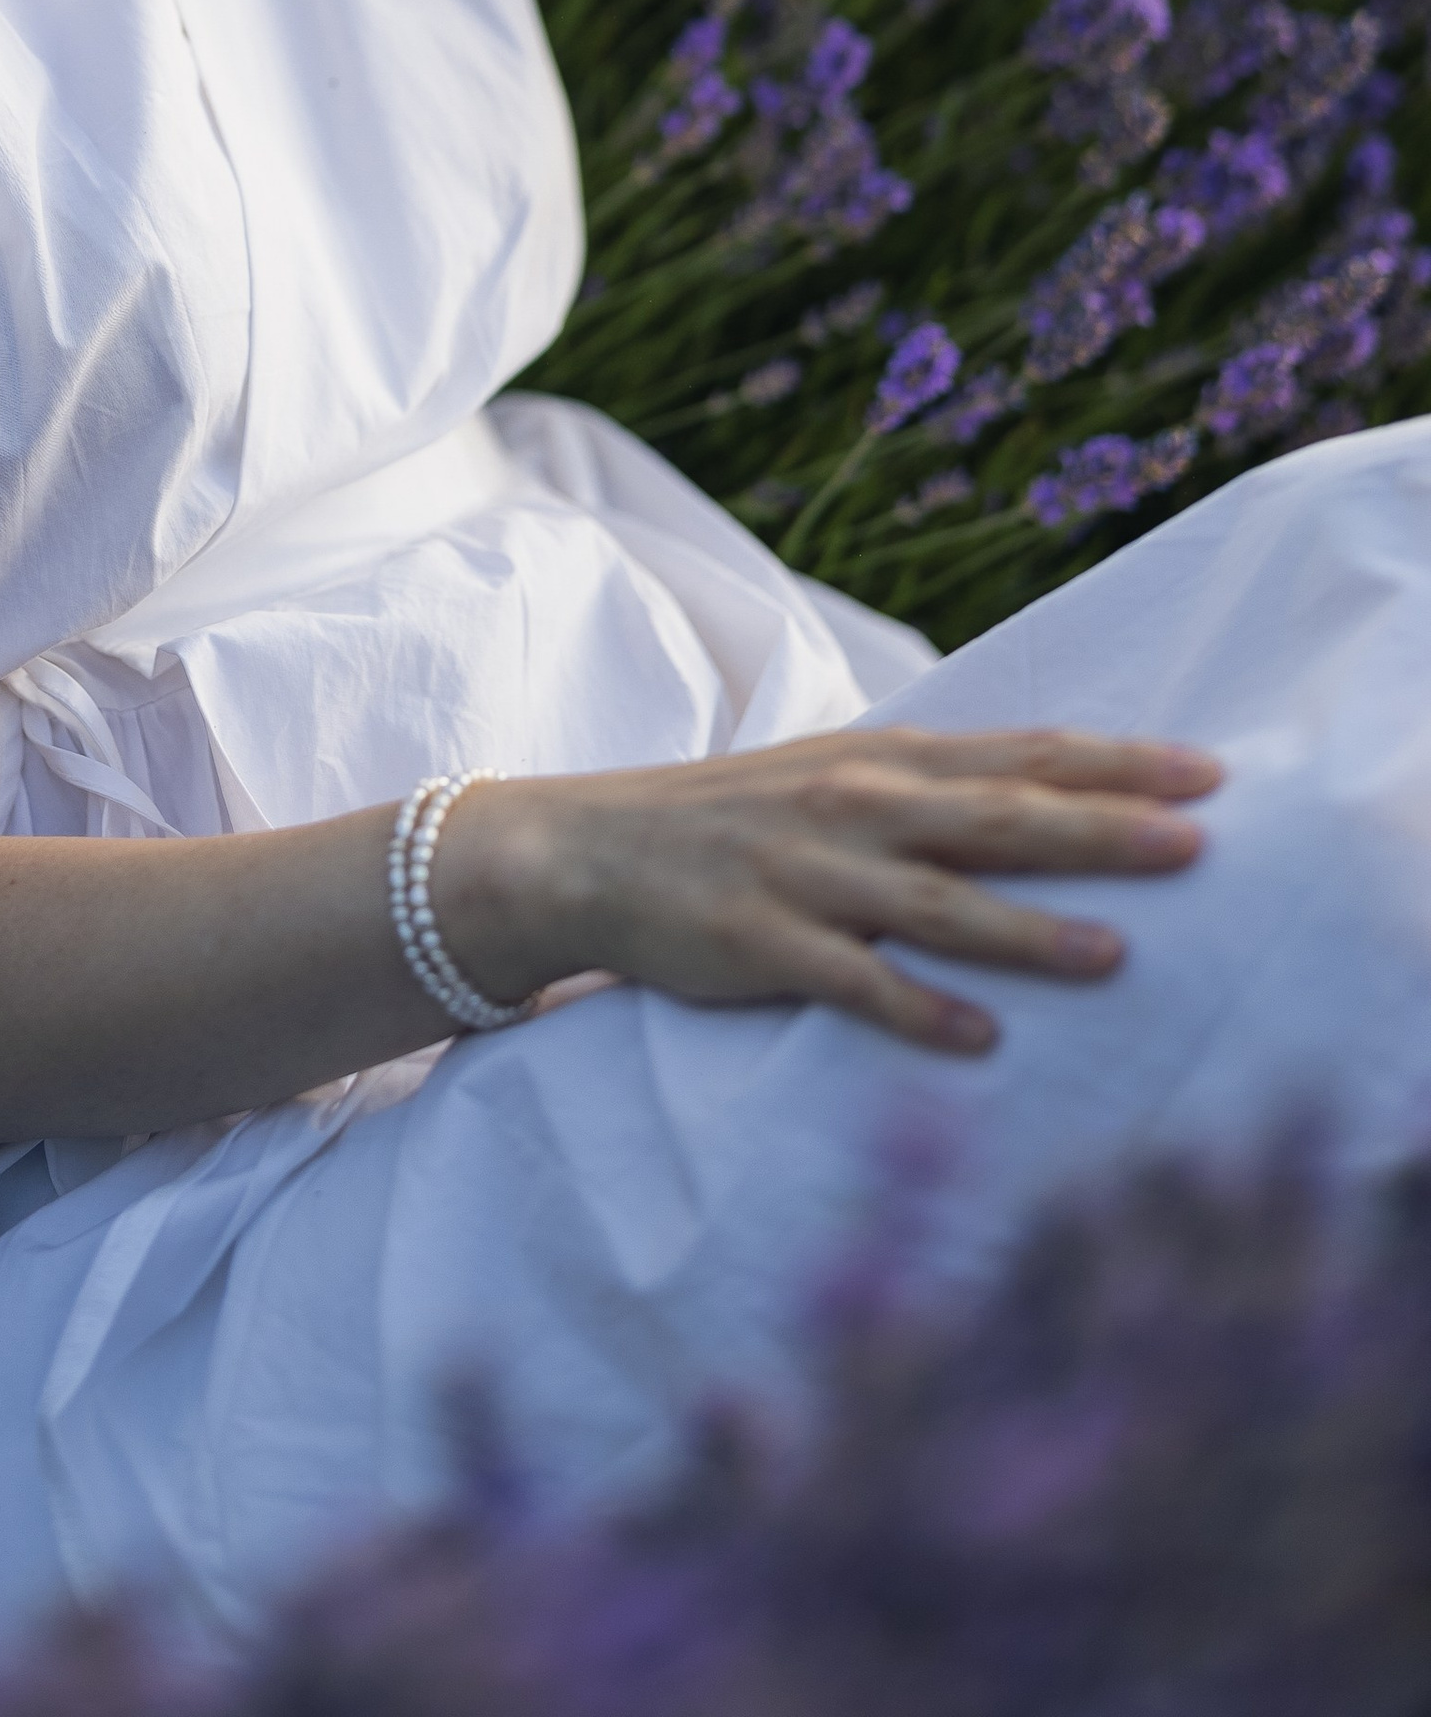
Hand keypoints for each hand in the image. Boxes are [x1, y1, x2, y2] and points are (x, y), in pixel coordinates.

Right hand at [444, 727, 1221, 1056]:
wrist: (586, 850)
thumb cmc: (732, 820)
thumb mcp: (834, 778)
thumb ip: (931, 788)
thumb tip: (1048, 798)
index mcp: (881, 760)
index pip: (1021, 754)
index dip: (1116, 761)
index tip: (1208, 772)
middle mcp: (854, 808)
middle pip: (999, 818)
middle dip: (1101, 830)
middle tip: (1197, 845)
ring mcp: (807, 874)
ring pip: (937, 904)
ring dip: (1027, 930)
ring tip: (1113, 954)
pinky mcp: (761, 941)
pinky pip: (851, 984)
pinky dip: (915, 1010)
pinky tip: (977, 1039)